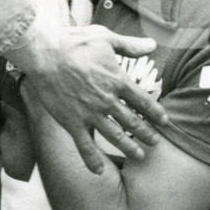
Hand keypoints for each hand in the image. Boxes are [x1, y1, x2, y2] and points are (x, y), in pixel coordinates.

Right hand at [10, 0, 169, 173]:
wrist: (45, 54)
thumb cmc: (74, 42)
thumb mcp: (106, 38)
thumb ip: (130, 45)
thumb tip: (153, 44)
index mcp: (117, 80)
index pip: (144, 101)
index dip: (156, 112)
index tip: (164, 122)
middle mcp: (108, 100)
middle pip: (133, 122)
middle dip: (147, 134)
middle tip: (155, 144)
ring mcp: (90, 114)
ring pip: (115, 136)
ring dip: (128, 148)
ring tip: (138, 156)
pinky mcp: (72, 122)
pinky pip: (84, 145)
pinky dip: (91, 160)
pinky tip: (97, 171)